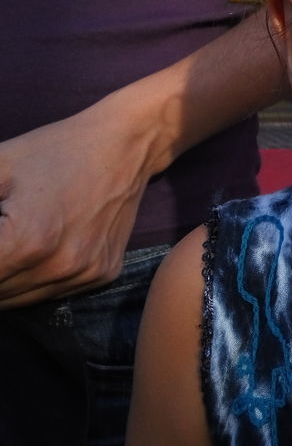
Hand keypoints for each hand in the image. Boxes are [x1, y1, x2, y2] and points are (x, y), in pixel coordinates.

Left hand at [0, 98, 154, 307]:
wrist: (126, 144)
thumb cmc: (54, 149)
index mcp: (26, 241)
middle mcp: (57, 268)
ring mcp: (82, 276)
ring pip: (14, 301)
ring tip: (5, 243)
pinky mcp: (99, 276)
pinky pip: (48, 294)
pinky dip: (28, 280)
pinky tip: (32, 248)